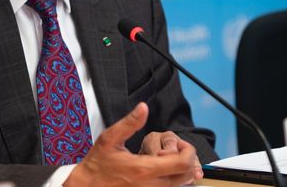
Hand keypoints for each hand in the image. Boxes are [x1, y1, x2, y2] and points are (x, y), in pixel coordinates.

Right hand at [65, 102, 198, 186]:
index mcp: (144, 169)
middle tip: (178, 150)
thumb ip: (129, 123)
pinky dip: (173, 180)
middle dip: (188, 160)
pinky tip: (163, 169)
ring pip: (180, 185)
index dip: (188, 151)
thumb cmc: (97, 165)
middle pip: (186, 176)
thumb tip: (143, 108)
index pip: (182, 163)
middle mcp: (150, 186)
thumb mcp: (110, 139)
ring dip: (181, 171)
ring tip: (171, 158)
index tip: (181, 144)